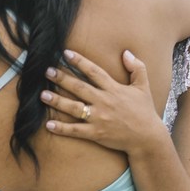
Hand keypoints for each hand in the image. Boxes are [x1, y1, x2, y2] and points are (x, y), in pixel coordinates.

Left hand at [42, 49, 166, 154]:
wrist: (147, 137)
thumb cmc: (145, 111)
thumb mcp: (144, 86)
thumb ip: (137, 67)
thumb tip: (126, 52)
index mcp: (114, 89)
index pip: (94, 72)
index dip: (80, 61)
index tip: (65, 54)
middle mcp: (104, 102)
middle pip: (79, 87)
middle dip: (62, 78)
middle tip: (47, 71)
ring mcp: (99, 118)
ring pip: (74, 108)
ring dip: (57, 101)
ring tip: (42, 95)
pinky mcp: (96, 133)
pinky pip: (75, 130)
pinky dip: (62, 128)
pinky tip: (48, 124)